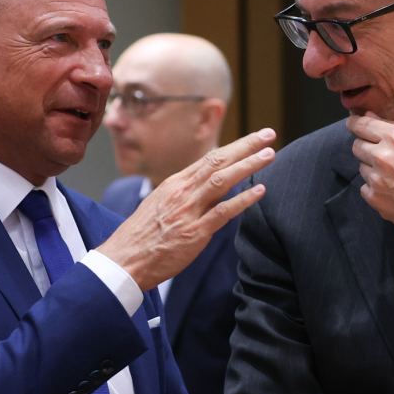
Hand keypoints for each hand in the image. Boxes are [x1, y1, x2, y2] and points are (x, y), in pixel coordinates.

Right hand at [98, 128, 275, 289]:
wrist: (124, 260)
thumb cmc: (142, 235)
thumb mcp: (160, 204)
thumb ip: (184, 194)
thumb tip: (205, 185)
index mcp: (175, 183)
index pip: (210, 158)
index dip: (235, 146)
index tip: (254, 138)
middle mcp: (182, 192)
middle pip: (218, 161)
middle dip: (246, 146)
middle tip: (268, 134)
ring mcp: (188, 211)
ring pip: (222, 180)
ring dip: (248, 165)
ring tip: (269, 155)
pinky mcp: (194, 232)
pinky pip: (222, 212)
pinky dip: (242, 200)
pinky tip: (259, 190)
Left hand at [346, 112, 393, 269]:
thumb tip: (369, 117)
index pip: (361, 125)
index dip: (355, 124)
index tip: (353, 125)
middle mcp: (383, 157)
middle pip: (357, 146)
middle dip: (367, 148)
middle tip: (384, 156)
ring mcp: (377, 179)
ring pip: (362, 168)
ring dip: (373, 170)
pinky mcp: (375, 199)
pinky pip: (365, 188)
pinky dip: (376, 189)